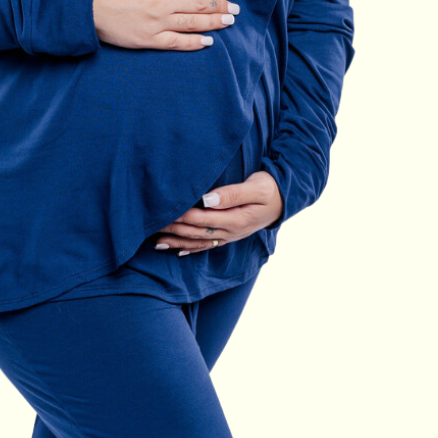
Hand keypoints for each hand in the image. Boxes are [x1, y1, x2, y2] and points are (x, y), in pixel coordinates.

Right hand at [92, 0, 238, 49]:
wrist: (87, 5)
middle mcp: (163, 3)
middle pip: (199, 4)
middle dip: (220, 5)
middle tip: (235, 8)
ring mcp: (157, 23)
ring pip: (193, 23)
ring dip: (214, 22)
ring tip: (229, 22)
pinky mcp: (149, 40)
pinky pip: (177, 43)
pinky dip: (194, 42)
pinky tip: (208, 42)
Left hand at [151, 170, 283, 253]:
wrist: (285, 199)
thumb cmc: (270, 188)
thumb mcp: (257, 187)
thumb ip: (232, 194)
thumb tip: (207, 199)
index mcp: (236, 220)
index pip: (202, 218)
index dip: (182, 215)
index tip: (164, 210)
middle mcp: (230, 232)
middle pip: (196, 232)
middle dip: (173, 229)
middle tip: (151, 224)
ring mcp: (229, 236)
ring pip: (198, 241)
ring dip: (177, 241)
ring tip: (156, 242)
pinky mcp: (229, 235)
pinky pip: (207, 246)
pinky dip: (191, 248)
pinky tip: (177, 251)